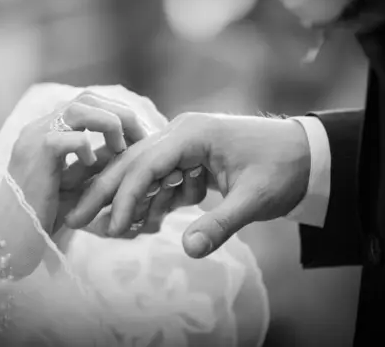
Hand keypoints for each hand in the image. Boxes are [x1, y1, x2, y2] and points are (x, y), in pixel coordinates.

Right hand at [0, 90, 151, 275]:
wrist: (11, 237)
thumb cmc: (45, 212)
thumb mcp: (81, 181)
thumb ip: (101, 161)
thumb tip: (132, 146)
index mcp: (49, 129)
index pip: (88, 101)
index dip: (118, 112)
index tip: (141, 134)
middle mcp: (39, 126)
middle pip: (87, 98)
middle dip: (121, 113)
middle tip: (142, 137)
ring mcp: (34, 137)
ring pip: (78, 109)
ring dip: (109, 124)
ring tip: (121, 148)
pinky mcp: (34, 155)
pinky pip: (67, 138)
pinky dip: (86, 148)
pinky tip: (91, 165)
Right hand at [65, 113, 310, 258]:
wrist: (308, 153)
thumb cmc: (283, 168)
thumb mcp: (254, 198)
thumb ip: (221, 224)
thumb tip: (189, 251)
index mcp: (192, 133)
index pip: (146, 164)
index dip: (125, 197)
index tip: (110, 227)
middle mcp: (182, 133)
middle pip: (134, 163)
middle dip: (106, 193)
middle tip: (76, 218)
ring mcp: (186, 144)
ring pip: (145, 173)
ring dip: (131, 202)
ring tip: (111, 231)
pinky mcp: (192, 157)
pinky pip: (164, 180)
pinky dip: (156, 201)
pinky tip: (149, 222)